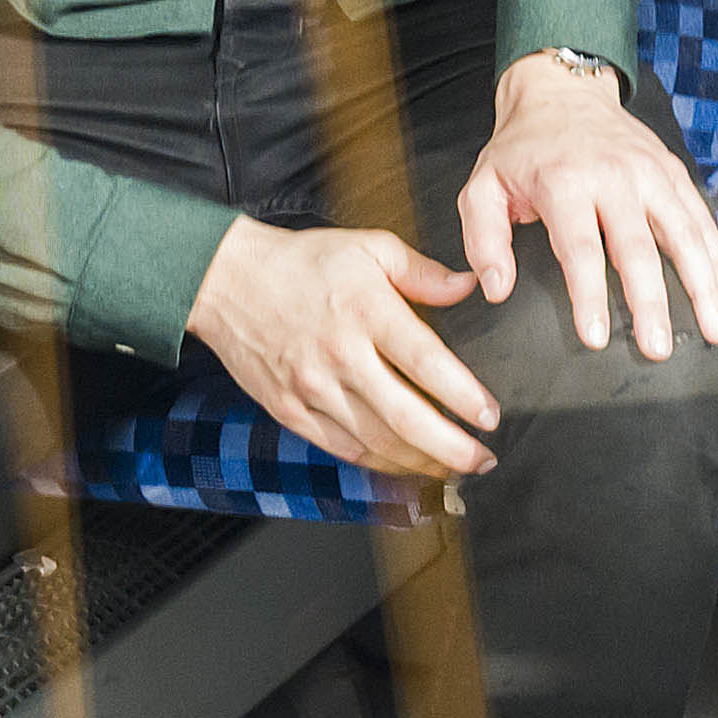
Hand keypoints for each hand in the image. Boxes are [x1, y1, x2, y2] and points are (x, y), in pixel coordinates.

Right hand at [182, 214, 504, 482]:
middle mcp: (341, 356)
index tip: (490, 417)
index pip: (427, 364)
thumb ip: (422, 271)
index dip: (464, 397)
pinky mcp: (290, 410)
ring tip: (452, 468)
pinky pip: (341, 448)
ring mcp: (313, 388)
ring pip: (376, 442)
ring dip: (420, 463)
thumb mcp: (368, 248)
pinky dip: (377, 464)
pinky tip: (403, 467)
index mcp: (367, 312)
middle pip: (406, 418)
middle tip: (483, 460)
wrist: (226, 280)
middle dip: (452, 449)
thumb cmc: (300, 263)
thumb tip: (469, 286)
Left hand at [453, 51, 717, 357]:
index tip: (596, 338)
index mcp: (564, 181)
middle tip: (657, 349)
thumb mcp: (482, 187)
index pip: (580, 248)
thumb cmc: (521, 150)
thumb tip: (497, 290)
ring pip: (685, 234)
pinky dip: (716, 260)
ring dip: (703, 285)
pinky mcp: (673, 172)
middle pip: (639, 248)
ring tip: (714, 330)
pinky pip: (701, 220)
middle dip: (651, 303)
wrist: (562, 90)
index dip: (589, 296)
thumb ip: (482, 240)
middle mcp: (615, 175)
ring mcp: (651, 173)